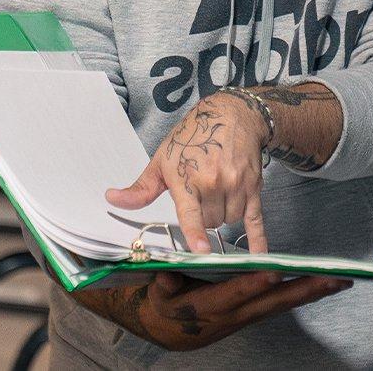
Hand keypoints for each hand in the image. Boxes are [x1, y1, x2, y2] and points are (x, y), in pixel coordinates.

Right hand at [95, 270, 346, 350]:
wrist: (167, 329)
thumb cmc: (164, 303)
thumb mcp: (157, 292)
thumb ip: (165, 282)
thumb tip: (169, 274)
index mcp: (209, 307)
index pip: (235, 294)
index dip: (253, 284)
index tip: (273, 272)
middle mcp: (234, 315)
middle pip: (272, 302)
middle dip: (304, 290)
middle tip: (334, 278)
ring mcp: (246, 317)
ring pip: (283, 304)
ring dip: (312, 293)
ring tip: (341, 280)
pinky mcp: (253, 314)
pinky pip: (281, 305)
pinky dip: (303, 295)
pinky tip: (323, 286)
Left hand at [107, 93, 269, 253]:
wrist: (231, 115)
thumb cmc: (192, 137)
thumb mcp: (161, 160)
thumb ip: (140, 188)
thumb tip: (112, 199)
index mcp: (188, 179)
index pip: (191, 213)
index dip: (196, 234)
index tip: (201, 251)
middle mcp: (214, 183)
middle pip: (209, 223)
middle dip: (203, 217)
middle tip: (200, 196)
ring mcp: (237, 186)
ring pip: (228, 221)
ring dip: (222, 215)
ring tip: (217, 193)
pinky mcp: (254, 187)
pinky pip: (256, 219)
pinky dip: (258, 240)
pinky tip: (260, 256)